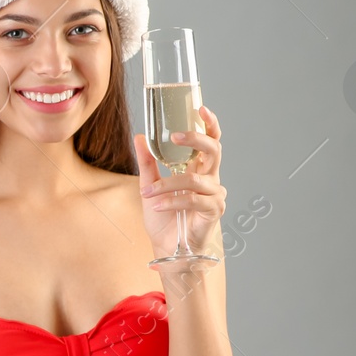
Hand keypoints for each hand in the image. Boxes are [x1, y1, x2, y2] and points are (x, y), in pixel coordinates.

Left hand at [135, 104, 226, 258]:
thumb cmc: (163, 218)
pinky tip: (157, 206)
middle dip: (196, 139)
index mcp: (199, 169)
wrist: (167, 247)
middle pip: (213, 150)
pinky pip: (193, 200)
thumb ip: (148, 163)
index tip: (200, 108)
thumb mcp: (150, 186)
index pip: (211, 141)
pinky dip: (172, 201)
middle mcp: (211, 178)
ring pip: (194, 179)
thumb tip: (140, 136)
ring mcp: (215, 195)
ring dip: (167, 185)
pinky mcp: (213, 211)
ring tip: (147, 193)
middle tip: (176, 135)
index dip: (209, 124)